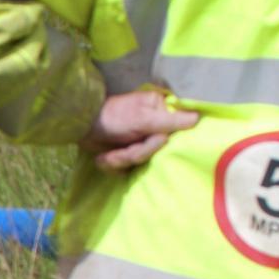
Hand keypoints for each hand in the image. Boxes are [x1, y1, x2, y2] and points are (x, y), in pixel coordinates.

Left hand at [78, 91, 199, 172]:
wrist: (80, 126)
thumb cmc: (112, 117)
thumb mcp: (143, 118)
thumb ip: (169, 121)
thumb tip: (198, 118)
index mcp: (162, 110)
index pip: (175, 134)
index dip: (158, 144)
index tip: (150, 141)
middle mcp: (155, 126)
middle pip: (156, 152)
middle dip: (134, 155)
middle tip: (120, 150)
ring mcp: (141, 141)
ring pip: (141, 162)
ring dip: (120, 161)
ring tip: (108, 155)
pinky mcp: (128, 153)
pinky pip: (128, 168)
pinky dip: (114, 166)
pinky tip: (103, 157)